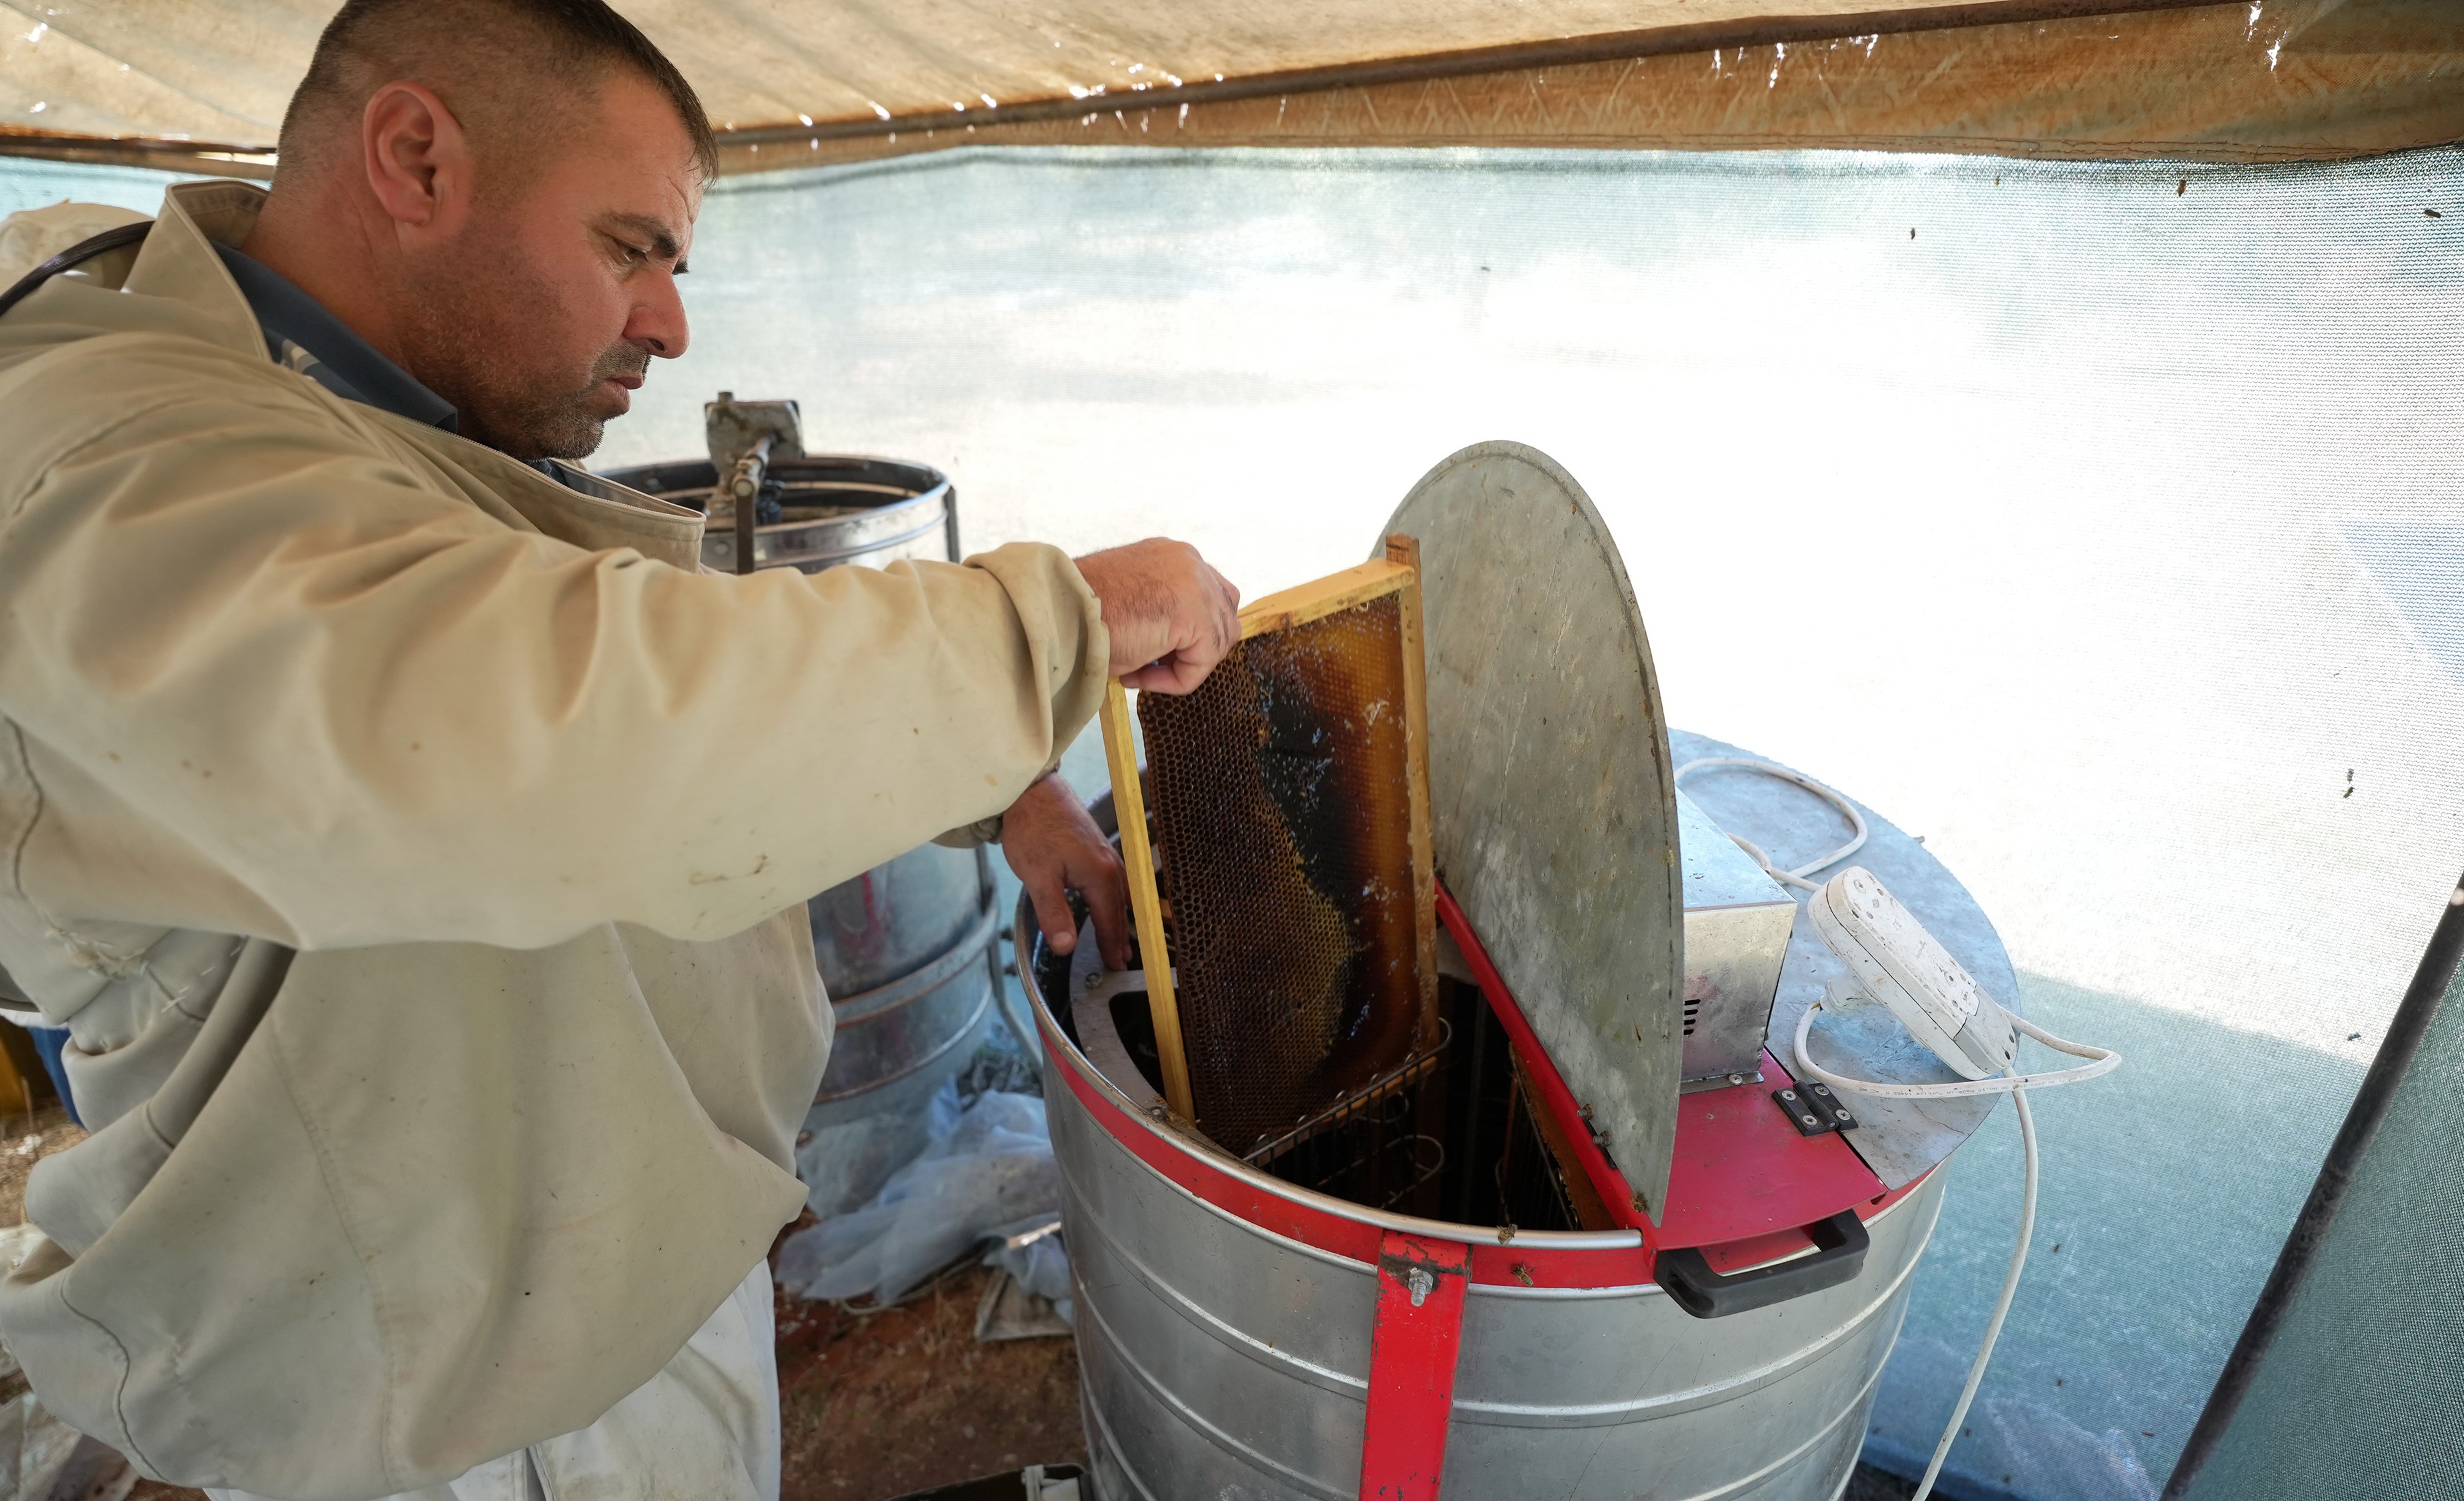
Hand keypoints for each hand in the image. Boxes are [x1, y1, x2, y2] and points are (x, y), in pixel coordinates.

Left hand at [1002, 773, 1129, 968]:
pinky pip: (1114, 880)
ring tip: (1119, 939)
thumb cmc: (1032, 828)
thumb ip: (1054, 914)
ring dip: (1119, 918)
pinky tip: (1109, 904)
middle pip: (1120, 909)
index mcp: (1100, 874)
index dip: (1111, 945)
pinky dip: (1114, 899)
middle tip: (1122, 961)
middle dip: (1120, 936)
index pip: (1109, 920)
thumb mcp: (1037, 877)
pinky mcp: (1098, 846)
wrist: (1030, 789)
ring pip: (1119, 894)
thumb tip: (1066, 947)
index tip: (1115, 967)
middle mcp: (1110, 864)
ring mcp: (1106, 853)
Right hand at [1073, 539, 1240, 692]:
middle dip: (1196, 648)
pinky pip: (1203, 662)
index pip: (1210, 594)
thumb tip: (1183, 640)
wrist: (1059, 611)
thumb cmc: (1081, 612)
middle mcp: (1189, 561)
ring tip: (1138, 669)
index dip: (1190, 632)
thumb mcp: (1131, 601)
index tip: (1151, 648)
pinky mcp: (1195, 611)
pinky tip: (1137, 674)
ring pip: (1217, 642)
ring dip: (1182, 665)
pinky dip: (1176, 680)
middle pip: (1225, 615)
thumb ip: (1163, 606)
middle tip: (1151, 662)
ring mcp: (1196, 583)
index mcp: (1172, 555)